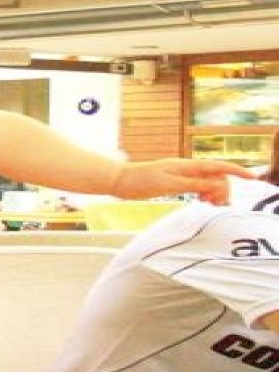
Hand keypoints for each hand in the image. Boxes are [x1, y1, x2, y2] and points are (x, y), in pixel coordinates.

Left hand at [112, 158, 254, 204]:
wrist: (119, 181)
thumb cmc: (140, 181)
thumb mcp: (169, 184)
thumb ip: (193, 184)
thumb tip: (217, 185)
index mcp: (186, 167)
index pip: (217, 167)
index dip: (236, 171)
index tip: (253, 178)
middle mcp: (185, 168)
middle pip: (216, 176)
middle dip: (224, 189)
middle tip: (218, 204)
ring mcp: (180, 174)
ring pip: (207, 182)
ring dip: (215, 192)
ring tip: (211, 204)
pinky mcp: (174, 181)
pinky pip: (197, 185)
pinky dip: (204, 192)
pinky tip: (202, 200)